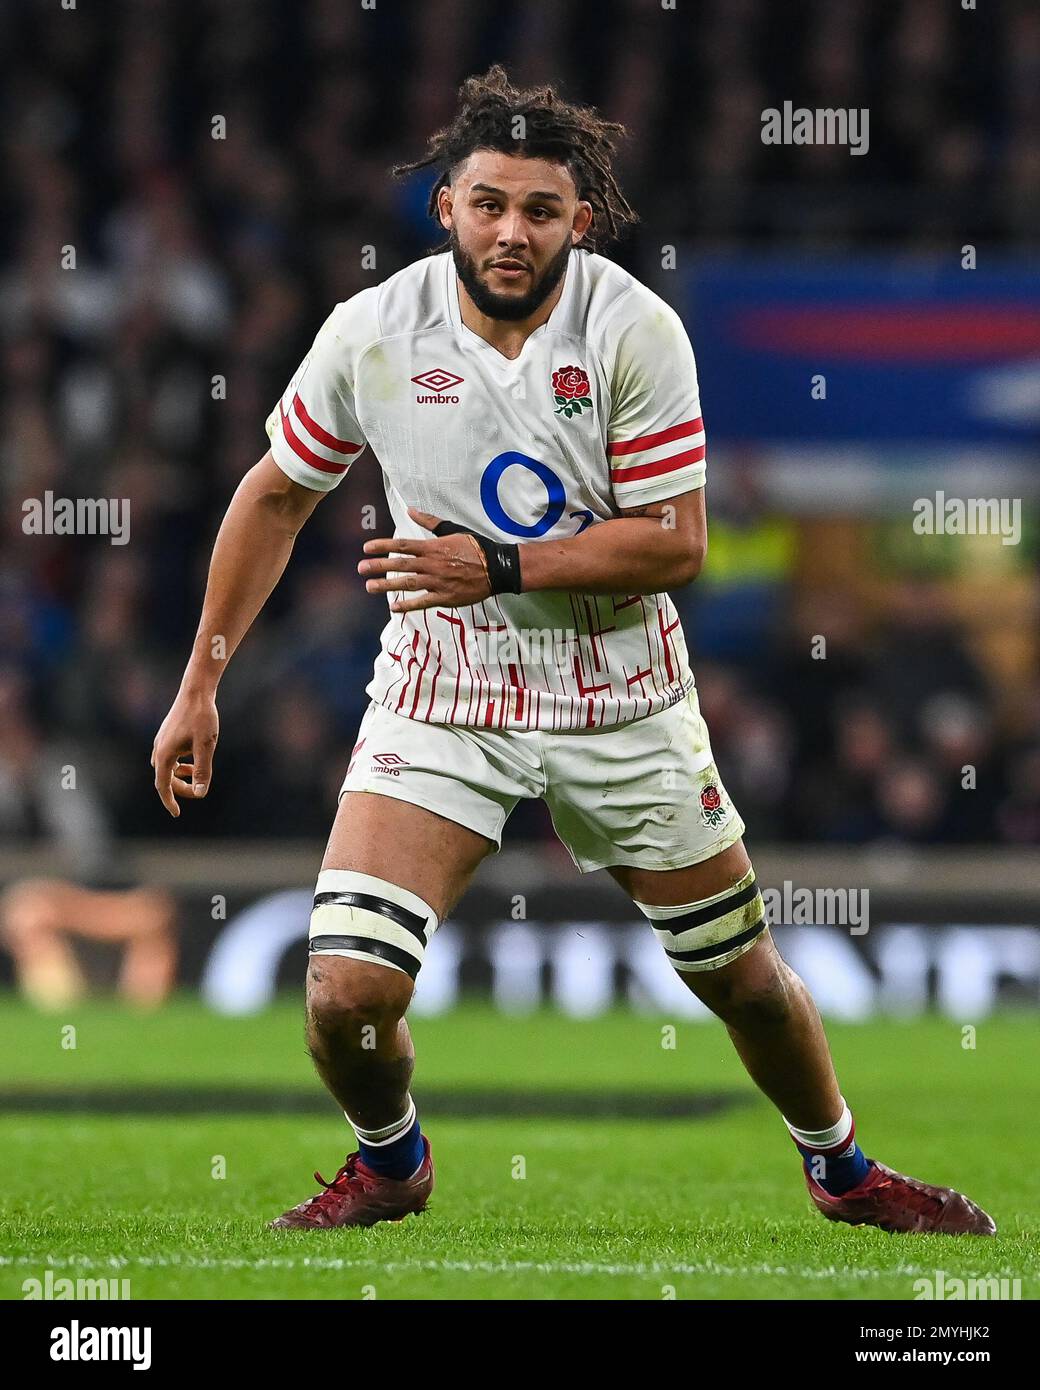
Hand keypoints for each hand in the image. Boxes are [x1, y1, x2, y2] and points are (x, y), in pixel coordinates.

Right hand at [150, 689, 218, 816]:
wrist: (196, 691)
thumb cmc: (202, 717)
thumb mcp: (206, 746)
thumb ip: (203, 770)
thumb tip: (200, 793)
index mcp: (165, 755)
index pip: (163, 786)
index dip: (169, 802)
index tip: (177, 814)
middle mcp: (159, 749)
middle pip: (164, 779)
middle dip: (179, 788)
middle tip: (198, 790)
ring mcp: (161, 741)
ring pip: (166, 767)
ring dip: (179, 776)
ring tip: (197, 771)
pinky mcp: (166, 734)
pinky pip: (169, 757)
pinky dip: (179, 764)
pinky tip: (193, 758)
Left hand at [358, 506, 493, 613]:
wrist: (496, 567)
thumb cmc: (475, 547)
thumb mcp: (453, 529)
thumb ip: (430, 521)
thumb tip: (410, 510)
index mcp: (433, 547)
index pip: (402, 545)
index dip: (383, 546)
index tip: (366, 547)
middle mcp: (432, 564)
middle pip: (400, 565)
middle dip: (378, 566)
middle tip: (360, 568)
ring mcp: (438, 582)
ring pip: (408, 583)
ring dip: (387, 586)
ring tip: (370, 586)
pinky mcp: (445, 597)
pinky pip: (423, 602)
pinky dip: (408, 605)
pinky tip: (393, 607)